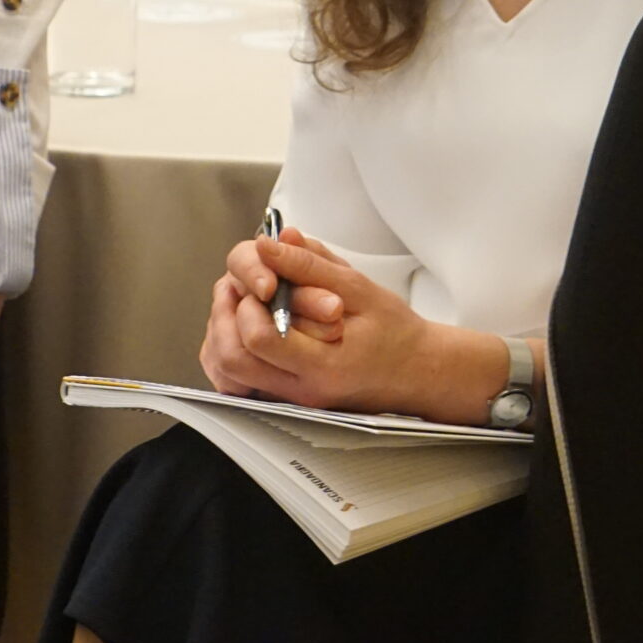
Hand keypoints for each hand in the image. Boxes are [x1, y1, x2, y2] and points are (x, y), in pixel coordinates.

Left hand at [200, 228, 500, 422]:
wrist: (416, 373)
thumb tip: (269, 243)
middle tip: (241, 288)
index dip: (249, 302)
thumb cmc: (395, 332)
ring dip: (226, 331)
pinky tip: (251, 324)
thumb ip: (312, 266)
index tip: (263, 281)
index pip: (259, 338)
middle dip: (226, 315)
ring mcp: (292, 398)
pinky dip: (235, 349)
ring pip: (229, 373)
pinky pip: (241, 380)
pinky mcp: (287, 398)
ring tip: (245, 301)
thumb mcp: (359, 288)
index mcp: (324, 364)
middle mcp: (302, 390)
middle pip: (232, 359)